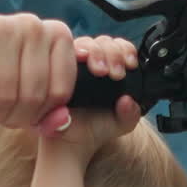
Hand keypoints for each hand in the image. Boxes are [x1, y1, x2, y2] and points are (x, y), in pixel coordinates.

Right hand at [0, 12, 76, 127]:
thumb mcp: (25, 95)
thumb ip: (48, 112)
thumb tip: (62, 121)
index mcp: (55, 34)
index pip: (60, 92)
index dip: (39, 115)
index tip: (22, 116)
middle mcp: (31, 23)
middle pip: (33, 95)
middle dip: (13, 119)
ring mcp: (0, 23)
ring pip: (6, 92)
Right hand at [38, 34, 140, 160]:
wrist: (70, 145)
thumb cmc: (92, 130)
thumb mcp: (121, 123)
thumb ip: (131, 114)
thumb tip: (129, 101)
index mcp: (107, 70)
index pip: (118, 48)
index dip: (125, 50)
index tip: (130, 64)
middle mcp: (89, 64)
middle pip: (103, 42)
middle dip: (113, 52)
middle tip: (116, 73)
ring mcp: (71, 63)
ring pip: (87, 42)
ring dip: (98, 51)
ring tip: (103, 71)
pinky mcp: (55, 66)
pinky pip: (65, 51)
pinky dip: (76, 51)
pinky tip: (83, 59)